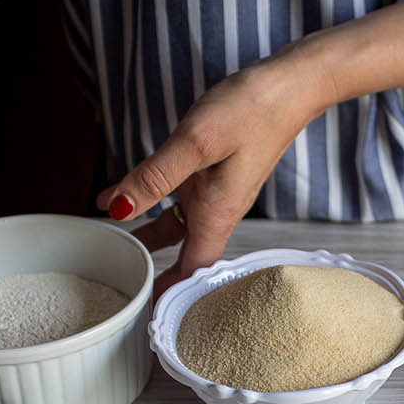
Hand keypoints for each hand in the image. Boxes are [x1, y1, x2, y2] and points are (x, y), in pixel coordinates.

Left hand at [95, 52, 331, 295]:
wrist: (290, 85)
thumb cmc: (252, 110)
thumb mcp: (195, 142)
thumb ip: (154, 177)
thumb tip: (117, 210)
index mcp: (217, 213)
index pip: (193, 272)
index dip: (172, 296)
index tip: (149, 317)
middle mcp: (217, 210)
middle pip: (184, 257)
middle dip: (158, 277)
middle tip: (129, 292)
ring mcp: (215, 192)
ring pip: (176, 228)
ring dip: (147, 240)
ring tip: (114, 249)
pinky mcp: (213, 173)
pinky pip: (177, 200)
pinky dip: (149, 204)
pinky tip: (122, 197)